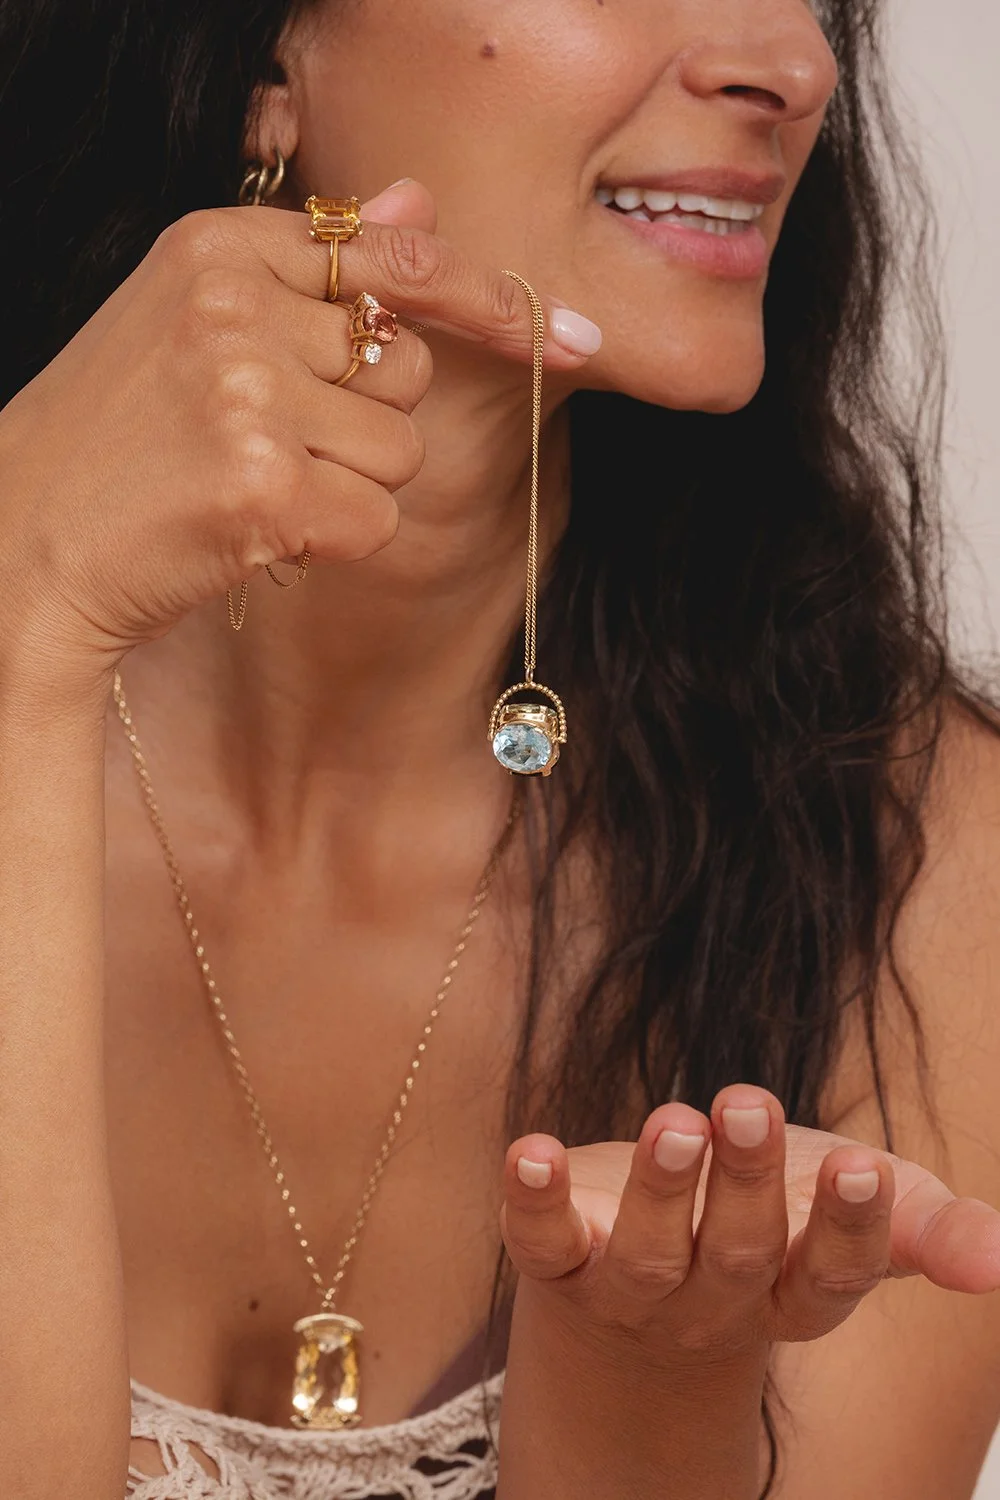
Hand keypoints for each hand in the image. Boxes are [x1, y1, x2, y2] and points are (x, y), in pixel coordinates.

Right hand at [0, 179, 596, 675]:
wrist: (24, 543)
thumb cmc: (121, 439)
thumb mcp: (197, 319)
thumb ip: (315, 266)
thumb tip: (418, 201)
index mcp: (218, 247)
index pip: (392, 258)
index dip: (484, 298)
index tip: (565, 336)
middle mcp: (235, 304)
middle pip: (410, 367)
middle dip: (365, 418)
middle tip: (267, 443)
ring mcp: (250, 394)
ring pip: (403, 453)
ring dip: (348, 486)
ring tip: (250, 487)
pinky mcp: (266, 486)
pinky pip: (378, 518)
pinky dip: (333, 542)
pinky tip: (254, 535)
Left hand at [501, 1083, 999, 1370]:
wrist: (650, 1278)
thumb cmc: (774, 1222)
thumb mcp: (856, 1219)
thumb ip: (924, 1229)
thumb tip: (999, 1258)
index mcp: (795, 1296)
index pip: (831, 1279)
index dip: (848, 1230)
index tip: (858, 1165)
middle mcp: (715, 1307)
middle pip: (738, 1257)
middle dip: (744, 1183)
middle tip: (746, 1104)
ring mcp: (633, 1291)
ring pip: (648, 1256)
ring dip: (661, 1189)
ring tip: (675, 1120)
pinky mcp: (563, 1261)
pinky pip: (543, 1244)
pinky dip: (533, 1202)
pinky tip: (530, 1152)